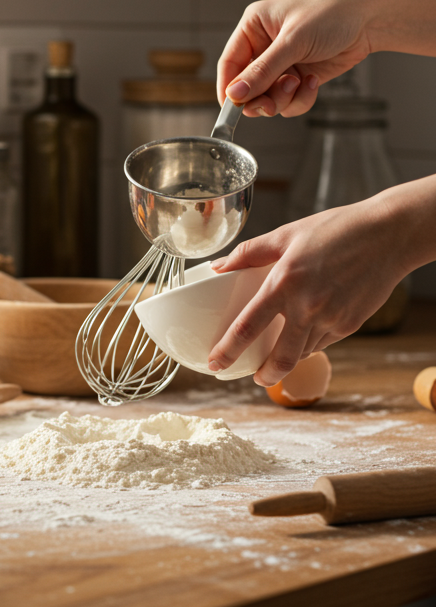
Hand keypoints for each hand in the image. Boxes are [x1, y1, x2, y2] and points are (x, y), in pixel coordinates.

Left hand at [206, 191, 419, 386]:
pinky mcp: (351, 324)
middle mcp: (307, 306)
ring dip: (287, 358)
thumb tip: (217, 267)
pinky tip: (305, 333)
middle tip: (255, 378)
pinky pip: (322, 343)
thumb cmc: (336, 229)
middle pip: (280, 358)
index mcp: (284, 283)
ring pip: (302, 352)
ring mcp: (332, 319)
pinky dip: (309, 344)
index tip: (215, 364)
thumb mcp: (286, 234)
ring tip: (278, 354)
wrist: (391, 234)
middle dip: (264, 375)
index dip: (228, 351)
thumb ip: (248, 253)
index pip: (247, 327)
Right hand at [217, 0, 375, 118]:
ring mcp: (280, 64)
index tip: (234, 108)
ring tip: (299, 83)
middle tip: (271, 104)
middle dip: (260, 98)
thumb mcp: (293, 41)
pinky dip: (299, 99)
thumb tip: (235, 94)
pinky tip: (312, 82)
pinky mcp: (297, 78)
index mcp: (253, 27)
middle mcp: (263, 47)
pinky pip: (287, 102)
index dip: (229, 88)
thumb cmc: (334, 14)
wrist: (372, 19)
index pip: (229, 64)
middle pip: (245, 87)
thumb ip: (262, 71)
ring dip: (283, 99)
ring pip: (266, 98)